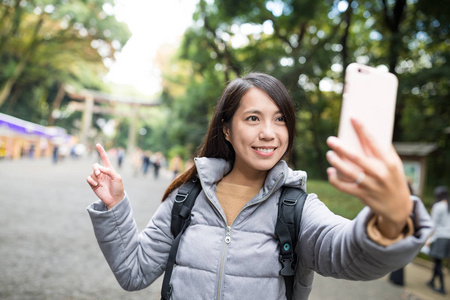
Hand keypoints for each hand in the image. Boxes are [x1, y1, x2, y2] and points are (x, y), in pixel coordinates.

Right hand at [86, 144, 124, 209]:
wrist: (115, 199)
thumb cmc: (118, 188)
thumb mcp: (117, 178)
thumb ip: (109, 171)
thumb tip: (100, 168)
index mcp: (109, 169)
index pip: (104, 158)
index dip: (101, 151)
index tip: (98, 144)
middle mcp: (102, 172)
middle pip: (95, 165)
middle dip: (96, 168)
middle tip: (99, 173)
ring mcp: (97, 178)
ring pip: (92, 172)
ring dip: (95, 176)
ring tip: (100, 183)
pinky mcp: (93, 184)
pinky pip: (88, 178)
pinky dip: (91, 181)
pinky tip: (96, 185)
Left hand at [326, 118, 412, 238]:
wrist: (399, 207)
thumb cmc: (393, 179)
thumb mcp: (394, 164)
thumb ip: (383, 150)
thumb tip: (366, 131)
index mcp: (389, 162)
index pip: (373, 141)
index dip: (361, 129)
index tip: (352, 117)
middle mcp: (380, 173)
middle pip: (356, 158)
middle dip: (341, 147)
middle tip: (330, 140)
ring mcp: (371, 186)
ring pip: (348, 173)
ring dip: (335, 162)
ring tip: (330, 154)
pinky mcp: (362, 196)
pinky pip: (344, 187)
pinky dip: (334, 179)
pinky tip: (330, 172)